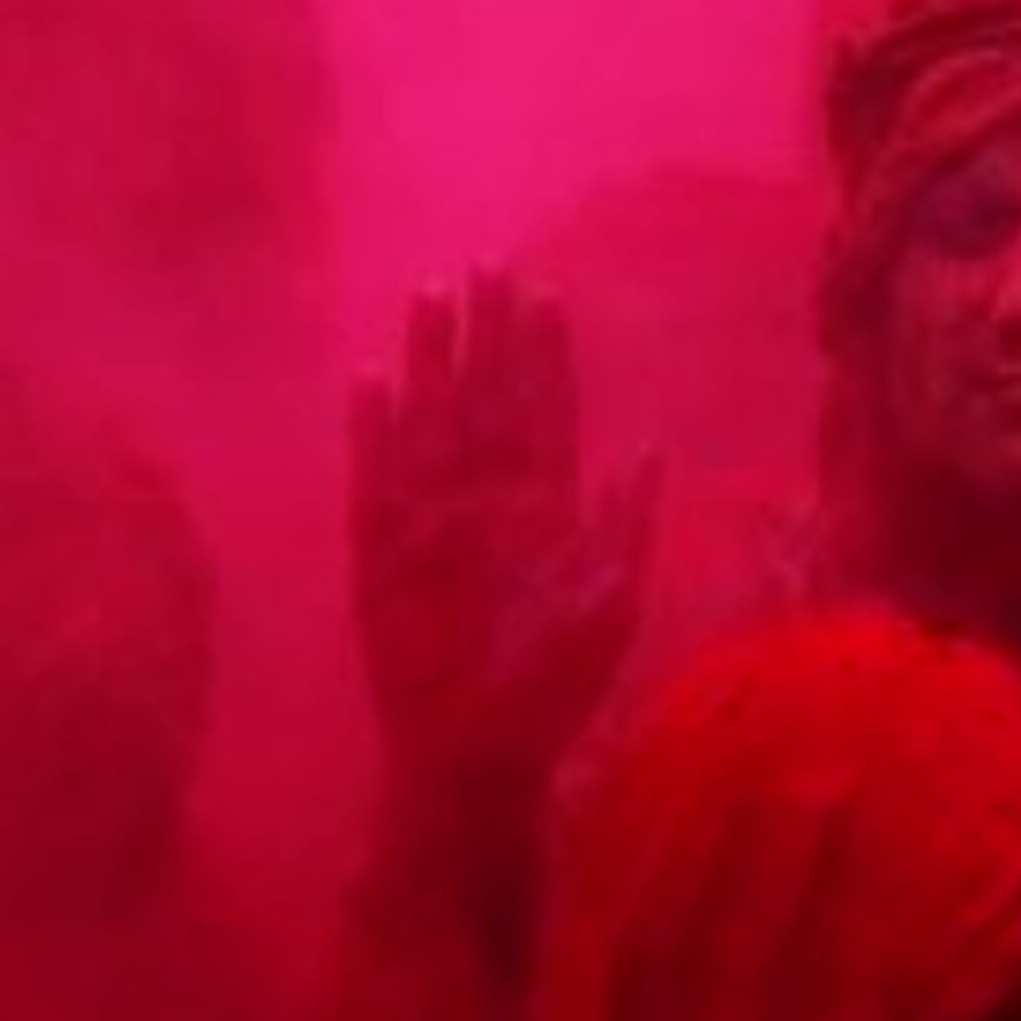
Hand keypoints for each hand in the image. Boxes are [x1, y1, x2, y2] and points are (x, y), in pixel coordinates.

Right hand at [348, 270, 655, 809]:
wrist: (482, 754)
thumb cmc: (554, 693)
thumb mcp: (612, 608)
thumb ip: (625, 529)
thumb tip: (649, 449)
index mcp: (548, 512)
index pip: (547, 415)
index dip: (546, 357)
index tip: (545, 293)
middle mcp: (490, 505)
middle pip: (488, 401)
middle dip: (489, 336)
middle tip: (487, 265)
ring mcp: (434, 525)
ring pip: (432, 422)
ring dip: (431, 362)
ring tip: (429, 296)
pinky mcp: (383, 555)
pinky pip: (375, 480)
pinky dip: (373, 432)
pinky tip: (371, 379)